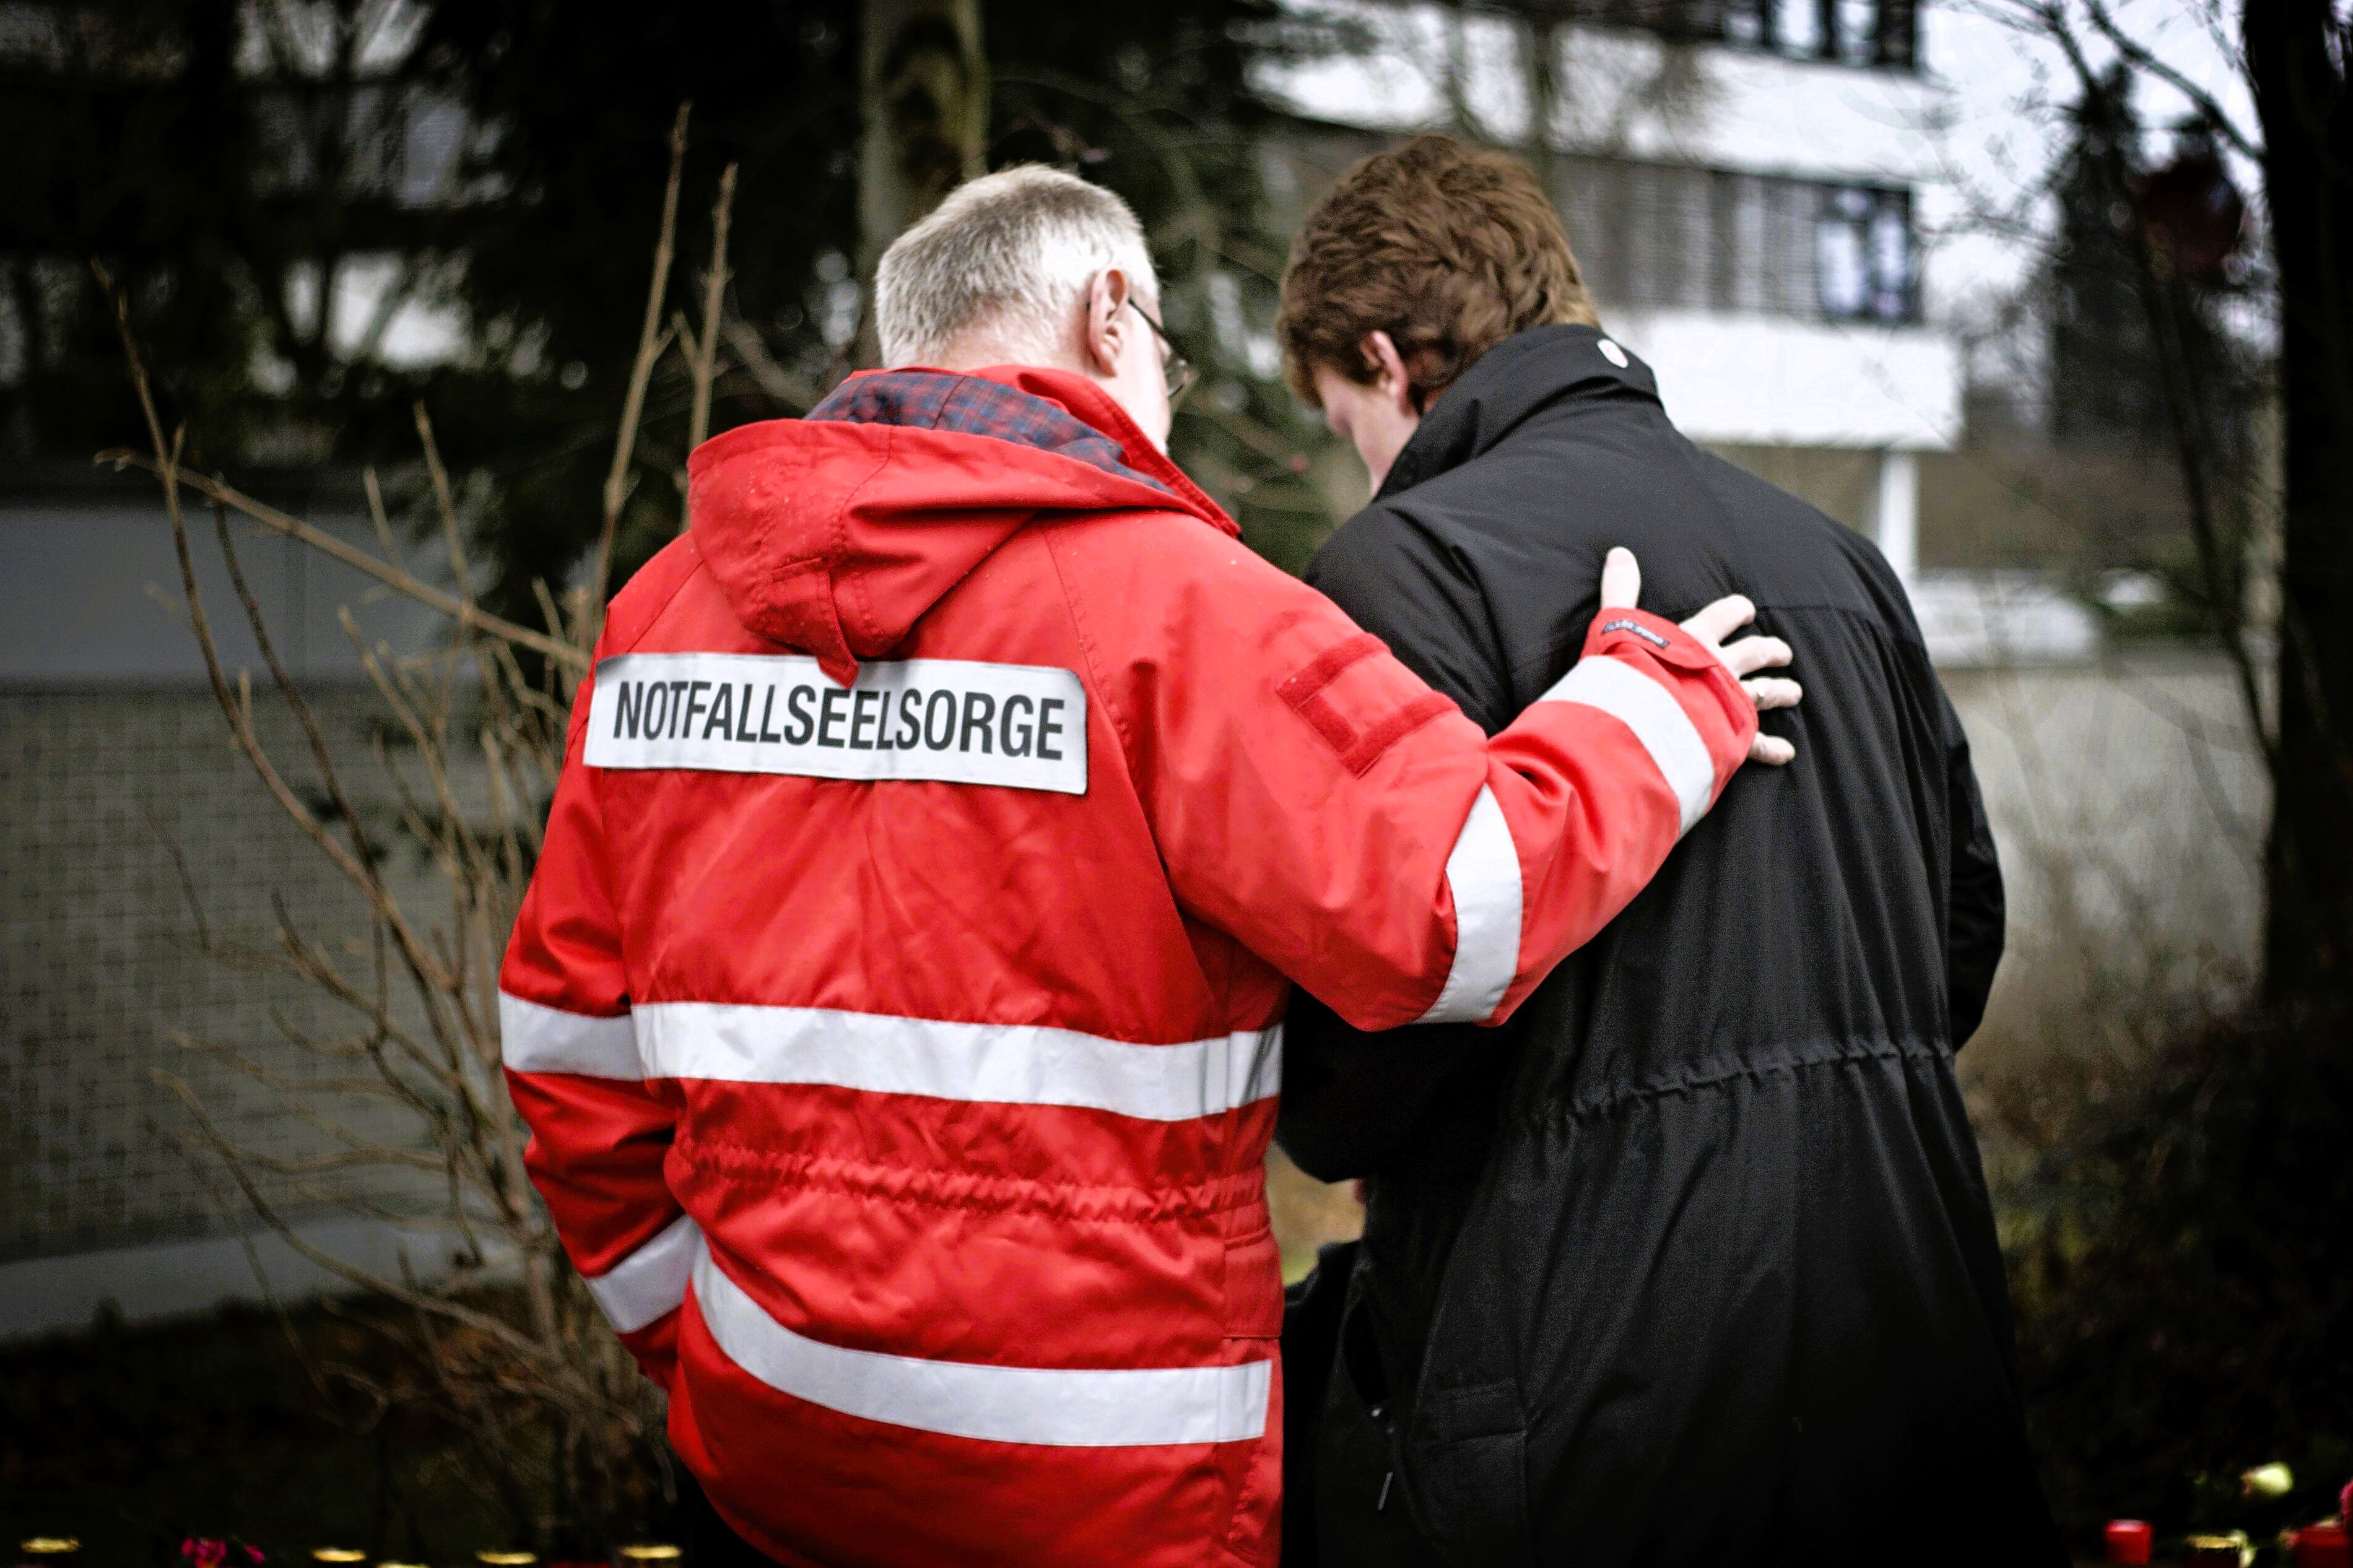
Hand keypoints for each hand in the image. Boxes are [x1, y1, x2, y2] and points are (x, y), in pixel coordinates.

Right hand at [1599, 547, 1798, 765]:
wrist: (1642, 720)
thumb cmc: (1627, 672)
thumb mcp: (1616, 625)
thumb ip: (1620, 591)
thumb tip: (1619, 552)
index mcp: (1697, 640)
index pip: (1724, 617)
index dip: (1736, 611)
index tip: (1747, 610)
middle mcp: (1720, 667)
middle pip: (1754, 653)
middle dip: (1769, 650)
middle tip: (1782, 652)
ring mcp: (1729, 702)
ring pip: (1764, 693)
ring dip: (1780, 691)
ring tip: (1794, 692)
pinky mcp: (1731, 736)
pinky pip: (1756, 743)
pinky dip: (1772, 748)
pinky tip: (1787, 753)